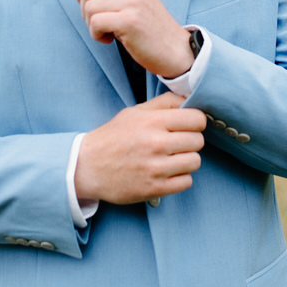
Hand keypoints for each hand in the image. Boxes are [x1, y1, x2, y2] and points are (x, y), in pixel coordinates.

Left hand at [63, 0, 193, 77]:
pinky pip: (95, 22)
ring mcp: (133, 1)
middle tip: (102, 24)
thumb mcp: (122, 0)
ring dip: (92, 25)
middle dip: (85, 11)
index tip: (92, 7)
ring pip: (88, 7)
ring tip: (109, 32)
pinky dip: (97, 35)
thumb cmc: (147, 27)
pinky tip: (111, 40)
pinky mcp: (130, 20)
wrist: (174, 50)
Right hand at [75, 93, 206, 205]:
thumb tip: (190, 98)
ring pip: (195, 162)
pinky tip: (167, 172)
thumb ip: (164, 103)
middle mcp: (155, 143)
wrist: (87, 166)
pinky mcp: (154, 188)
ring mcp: (155, 168)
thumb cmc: (113, 137)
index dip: (195, 122)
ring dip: (186, 160)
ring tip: (171, 158)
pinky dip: (179, 177)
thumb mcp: (135, 112)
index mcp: (152, 121)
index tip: (188, 126)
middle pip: (198, 141)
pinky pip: (186, 182)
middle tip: (177, 143)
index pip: (197, 119)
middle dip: (190, 141)